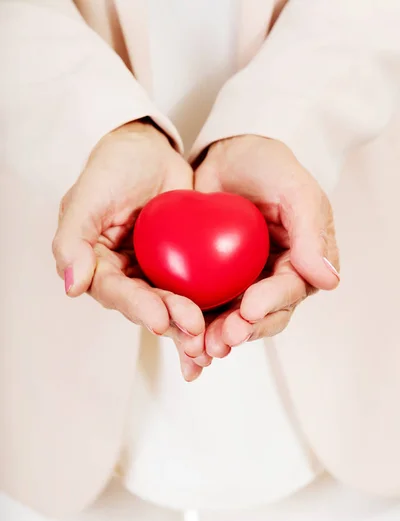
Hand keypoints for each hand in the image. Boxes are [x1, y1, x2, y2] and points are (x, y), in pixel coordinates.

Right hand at [52, 121, 208, 380]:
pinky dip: (207, 310)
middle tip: (194, 329)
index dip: (137, 307)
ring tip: (210, 340)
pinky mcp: (180, 269)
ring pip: (171, 305)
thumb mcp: (88, 195)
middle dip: (170, 321)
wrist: (151, 150)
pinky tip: (223, 327)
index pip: (114, 292)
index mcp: (96, 265)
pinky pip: (194, 291)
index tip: (160, 320)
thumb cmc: (114, 167)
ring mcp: (152, 273)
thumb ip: (72, 238)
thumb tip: (72, 286)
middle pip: (146, 305)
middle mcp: (123, 275)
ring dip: (188, 325)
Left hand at [194, 135, 339, 356]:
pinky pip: (207, 309)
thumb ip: (311, 231)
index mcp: (303, 261)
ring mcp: (245, 284)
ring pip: (234, 320)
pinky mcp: (215, 285)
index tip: (250, 310)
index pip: (292, 288)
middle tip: (222, 339)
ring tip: (199, 348)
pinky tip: (183, 344)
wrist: (225, 158)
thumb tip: (329, 281)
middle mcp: (276, 279)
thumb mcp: (293, 187)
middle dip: (243, 331)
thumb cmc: (265, 166)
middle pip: (263, 315)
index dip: (272, 303)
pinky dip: (195, 328)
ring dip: (218, 337)